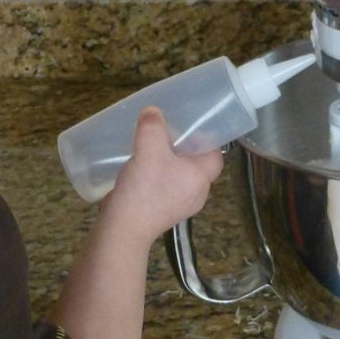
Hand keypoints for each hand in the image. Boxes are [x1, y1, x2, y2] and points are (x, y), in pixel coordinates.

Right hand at [105, 106, 223, 245]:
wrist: (124, 227)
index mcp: (201, 178)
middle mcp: (197, 193)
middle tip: (168, 134)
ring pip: (180, 177)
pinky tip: (142, 168)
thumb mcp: (149, 149)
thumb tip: (153, 112)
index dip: (206, 139)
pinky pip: (166, 187)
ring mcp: (180, 205)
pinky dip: (158, 176)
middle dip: (184, 149)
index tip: (190, 128)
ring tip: (152, 148)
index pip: (215, 155)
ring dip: (168, 162)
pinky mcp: (163, 212)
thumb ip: (152, 126)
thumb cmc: (145, 188)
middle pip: (197, 165)